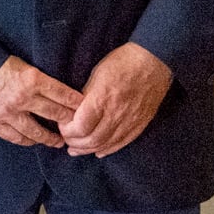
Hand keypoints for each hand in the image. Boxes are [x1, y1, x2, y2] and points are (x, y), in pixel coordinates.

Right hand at [0, 56, 83, 147]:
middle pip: (56, 114)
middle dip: (70, 122)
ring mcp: (9, 113)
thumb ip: (40, 79)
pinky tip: (36, 141)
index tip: (87, 110)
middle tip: (79, 127)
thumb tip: (62, 93)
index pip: (64, 95)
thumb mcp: (22, 64)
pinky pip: (18, 138)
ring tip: (60, 141)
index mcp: (32, 78)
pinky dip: (30, 141)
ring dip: (52, 138)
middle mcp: (22, 97)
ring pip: (39, 132)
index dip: (77, 104)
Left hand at [58, 42, 172, 157]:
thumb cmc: (121, 63)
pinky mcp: (140, 124)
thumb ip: (85, 95)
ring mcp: (130, 121)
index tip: (61, 125)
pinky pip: (123, 142)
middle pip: (92, 139)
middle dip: (75, 143)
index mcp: (102, 99)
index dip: (68, 130)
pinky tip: (98, 152)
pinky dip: (108, 149)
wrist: (153, 62)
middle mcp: (116, 114)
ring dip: (88, 149)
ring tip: (76, 150)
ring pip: (106, 144)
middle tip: (65, 140)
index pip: (81, 126)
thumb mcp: (96, 74)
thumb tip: (73, 111)